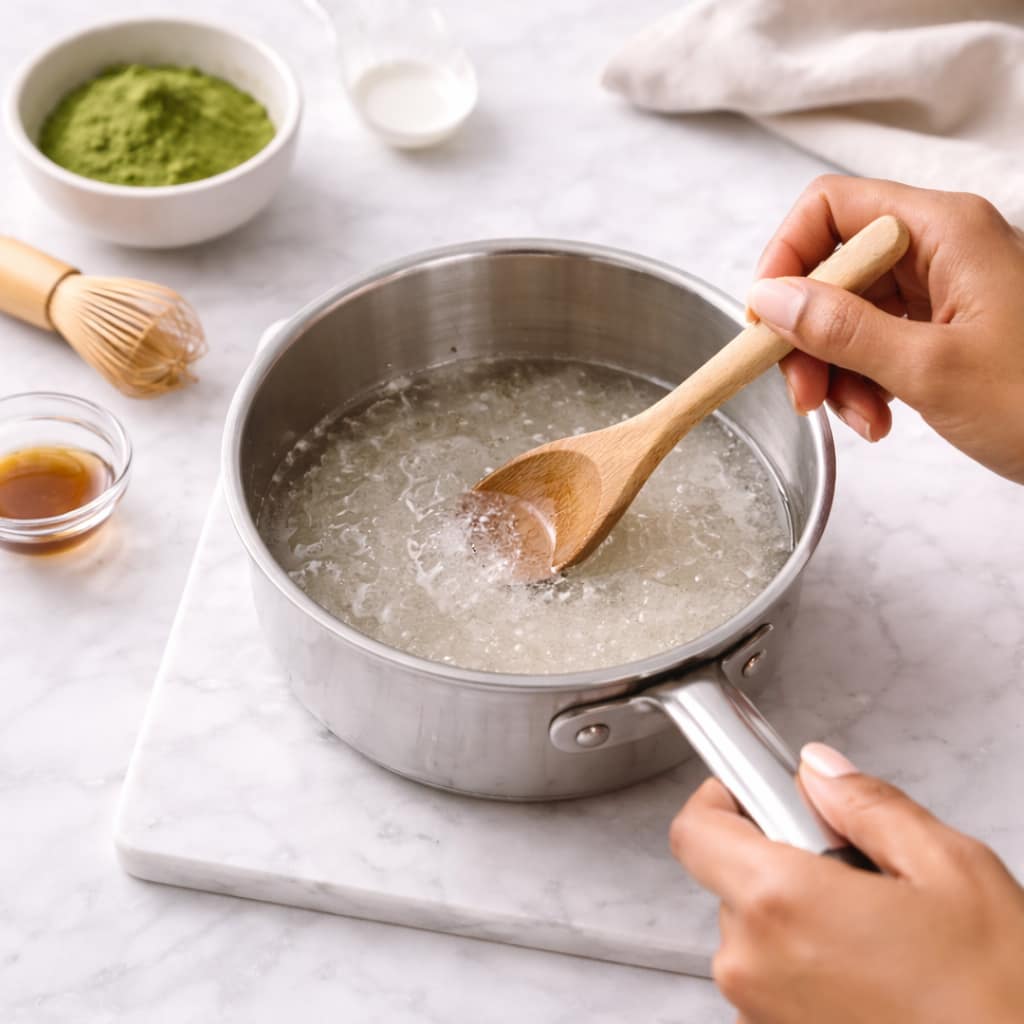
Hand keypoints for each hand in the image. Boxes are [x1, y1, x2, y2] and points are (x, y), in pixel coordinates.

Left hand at [670, 742, 1023, 1023]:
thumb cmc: (997, 1004)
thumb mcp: (951, 872)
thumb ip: (869, 805)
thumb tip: (821, 772)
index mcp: (781, 904)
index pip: (695, 831)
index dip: (719, 800)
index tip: (750, 793)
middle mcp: (753, 964)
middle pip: (733, 880)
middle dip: (784, 862)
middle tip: (854, 874)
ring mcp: (761, 1015)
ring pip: (756, 934)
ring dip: (799, 921)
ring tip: (877, 938)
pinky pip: (774, 983)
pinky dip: (807, 968)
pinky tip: (871, 978)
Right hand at [746, 175, 1023, 483]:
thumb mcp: (929, 369)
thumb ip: (842, 329)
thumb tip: (770, 298)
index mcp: (945, 230)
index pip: (831, 208)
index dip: (786, 256)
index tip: (764, 319)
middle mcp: (940, 249)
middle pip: (833, 267)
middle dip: (806, 333)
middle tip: (802, 391)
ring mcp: (941, 290)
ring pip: (847, 312)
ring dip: (833, 369)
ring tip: (856, 418)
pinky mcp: (940, 329)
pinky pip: (873, 343)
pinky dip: (861, 382)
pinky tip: (878, 418)